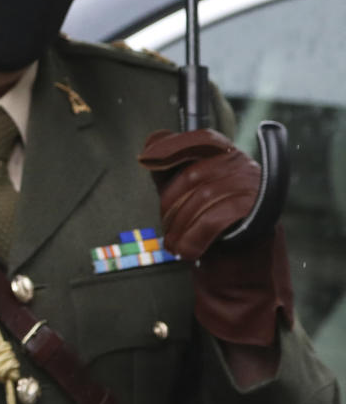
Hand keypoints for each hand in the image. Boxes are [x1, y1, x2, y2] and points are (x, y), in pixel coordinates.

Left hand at [136, 128, 258, 258]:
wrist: (246, 265)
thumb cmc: (214, 227)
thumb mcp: (189, 196)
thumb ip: (170, 172)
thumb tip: (149, 152)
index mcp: (227, 156)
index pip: (201, 139)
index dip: (172, 146)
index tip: (146, 158)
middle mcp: (243, 165)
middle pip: (194, 174)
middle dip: (171, 204)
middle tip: (166, 227)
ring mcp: (253, 185)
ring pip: (203, 197)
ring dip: (181, 226)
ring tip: (173, 243)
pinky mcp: (258, 211)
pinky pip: (215, 220)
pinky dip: (193, 237)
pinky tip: (187, 249)